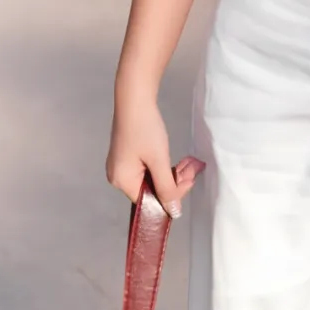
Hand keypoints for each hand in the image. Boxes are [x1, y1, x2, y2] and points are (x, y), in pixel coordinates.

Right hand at [106, 94, 204, 218]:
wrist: (135, 97)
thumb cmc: (145, 128)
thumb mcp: (159, 159)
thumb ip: (167, 188)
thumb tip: (173, 212)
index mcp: (121, 181)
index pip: (149, 201)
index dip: (171, 194)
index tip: (189, 180)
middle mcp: (117, 177)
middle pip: (150, 190)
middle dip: (173, 182)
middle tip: (191, 169)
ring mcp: (121, 165)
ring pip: (150, 179)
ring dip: (170, 173)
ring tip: (187, 163)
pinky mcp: (127, 154)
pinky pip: (146, 169)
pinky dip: (162, 166)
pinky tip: (175, 161)